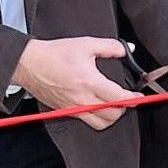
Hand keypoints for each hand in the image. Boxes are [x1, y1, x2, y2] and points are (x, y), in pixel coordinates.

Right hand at [11, 35, 139, 129]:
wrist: (28, 64)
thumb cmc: (54, 54)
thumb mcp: (85, 44)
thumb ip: (109, 47)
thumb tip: (126, 50)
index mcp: (89, 81)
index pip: (118, 97)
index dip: (132, 98)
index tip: (138, 96)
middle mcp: (82, 99)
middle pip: (112, 115)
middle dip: (124, 108)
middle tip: (126, 99)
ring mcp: (73, 108)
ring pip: (100, 123)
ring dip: (111, 116)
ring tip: (114, 105)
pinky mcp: (66, 112)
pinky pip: (87, 121)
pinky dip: (97, 118)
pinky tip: (98, 107)